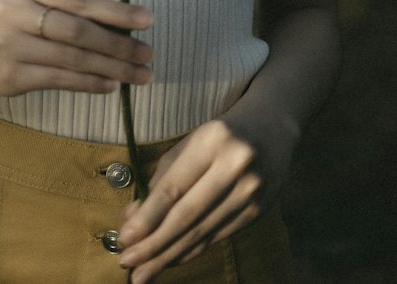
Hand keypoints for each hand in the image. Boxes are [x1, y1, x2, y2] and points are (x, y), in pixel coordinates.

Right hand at [0, 0, 153, 97]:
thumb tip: (128, 25)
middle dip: (117, 44)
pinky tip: (111, 84)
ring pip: (71, 58)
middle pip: (76, 30)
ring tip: (138, 73)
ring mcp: (8, 45)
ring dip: (111, 68)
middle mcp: (11, 10)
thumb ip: (73, 8)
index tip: (147, 20)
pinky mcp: (10, 76)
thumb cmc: (21, 17)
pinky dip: (90, 82)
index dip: (115, 11)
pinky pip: (60, 79)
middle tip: (147, 53)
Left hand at [116, 110, 295, 282]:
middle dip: (154, 244)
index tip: (124, 238)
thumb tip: (132, 219)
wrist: (272, 127)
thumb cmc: (220, 135)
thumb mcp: (189, 144)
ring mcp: (250, 191)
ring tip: (143, 273)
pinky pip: (218, 237)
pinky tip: (172, 260)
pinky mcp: (258, 211)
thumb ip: (161, 179)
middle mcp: (234, 166)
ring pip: (202, 231)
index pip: (173, 188)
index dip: (147, 217)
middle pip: (187, 215)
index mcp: (211, 141)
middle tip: (128, 262)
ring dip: (169, 255)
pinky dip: (192, 251)